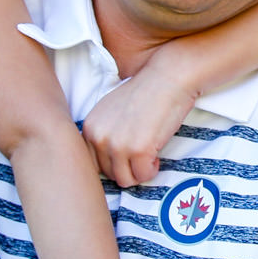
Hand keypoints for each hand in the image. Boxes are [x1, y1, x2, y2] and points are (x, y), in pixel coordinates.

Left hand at [82, 67, 200, 185]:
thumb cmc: (145, 93)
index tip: (127, 154)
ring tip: (148, 155)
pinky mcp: (138, 150)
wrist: (167, 79)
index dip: (113, 163)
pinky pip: (143, 176)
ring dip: (139, 172)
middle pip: (109, 174)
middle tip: (141, 153)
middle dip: (127, 168)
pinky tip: (156, 154)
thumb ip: (103, 134)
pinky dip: (152, 170)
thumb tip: (107, 162)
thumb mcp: (110, 111)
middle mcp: (99, 137)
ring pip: (125, 179)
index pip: (93, 164)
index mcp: (89, 127)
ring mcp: (117, 145)